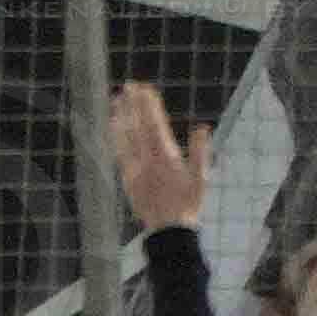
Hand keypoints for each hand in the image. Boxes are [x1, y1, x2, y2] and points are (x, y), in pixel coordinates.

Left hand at [107, 82, 209, 233]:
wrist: (168, 231)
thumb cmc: (188, 204)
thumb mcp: (201, 178)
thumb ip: (199, 151)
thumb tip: (202, 127)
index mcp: (166, 157)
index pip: (155, 124)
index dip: (149, 105)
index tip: (146, 88)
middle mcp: (147, 160)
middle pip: (138, 126)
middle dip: (133, 104)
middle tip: (129, 85)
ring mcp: (135, 169)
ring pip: (125, 138)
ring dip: (120, 116)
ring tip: (116, 99)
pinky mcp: (127, 178)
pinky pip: (119, 152)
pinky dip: (116, 137)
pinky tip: (113, 127)